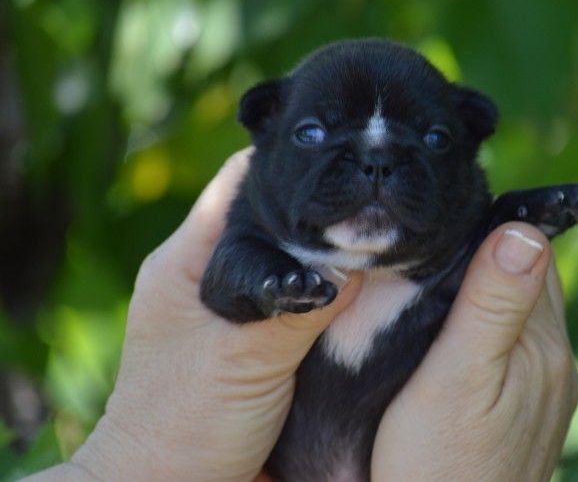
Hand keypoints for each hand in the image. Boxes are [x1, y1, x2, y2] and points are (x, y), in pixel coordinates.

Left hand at [40, 149, 362, 481]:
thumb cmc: (183, 429)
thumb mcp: (244, 361)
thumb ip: (298, 307)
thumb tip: (360, 261)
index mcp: (186, 263)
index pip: (240, 182)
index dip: (291, 164)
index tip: (344, 160)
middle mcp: (206, 277)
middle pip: (269, 217)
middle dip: (320, 211)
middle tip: (376, 202)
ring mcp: (228, 310)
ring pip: (287, 260)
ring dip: (327, 255)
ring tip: (382, 240)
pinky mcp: (252, 342)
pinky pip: (296, 301)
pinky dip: (328, 295)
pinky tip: (364, 294)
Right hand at [372, 223, 577, 480]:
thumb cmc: (438, 465)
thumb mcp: (457, 379)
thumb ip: (491, 306)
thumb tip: (524, 230)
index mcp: (541, 344)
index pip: (531, 254)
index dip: (492, 224)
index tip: (448, 210)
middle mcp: (555, 361)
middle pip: (530, 278)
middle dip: (492, 249)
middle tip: (436, 233)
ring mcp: (545, 388)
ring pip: (520, 311)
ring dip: (490, 286)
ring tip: (441, 273)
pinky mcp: (528, 409)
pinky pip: (514, 344)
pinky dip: (489, 322)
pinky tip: (456, 331)